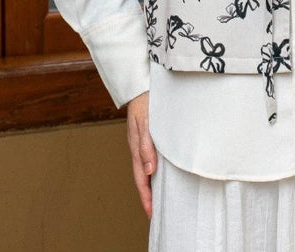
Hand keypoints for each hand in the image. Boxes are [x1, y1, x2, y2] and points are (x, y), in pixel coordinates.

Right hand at [126, 91, 157, 217]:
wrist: (141, 84)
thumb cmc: (145, 101)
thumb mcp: (145, 123)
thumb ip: (147, 145)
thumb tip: (150, 170)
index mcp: (136, 146)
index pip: (140, 177)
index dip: (145, 195)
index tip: (151, 212)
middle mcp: (137, 146)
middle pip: (141, 176)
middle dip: (147, 194)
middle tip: (154, 212)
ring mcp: (141, 141)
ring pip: (144, 167)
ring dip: (150, 183)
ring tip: (157, 196)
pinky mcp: (146, 135)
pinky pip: (148, 156)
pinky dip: (152, 168)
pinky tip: (158, 171)